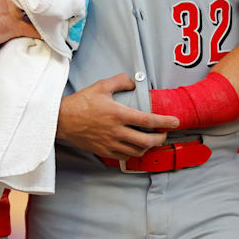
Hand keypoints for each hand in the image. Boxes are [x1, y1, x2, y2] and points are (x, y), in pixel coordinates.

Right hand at [57, 73, 178, 159]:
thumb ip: (121, 81)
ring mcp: (111, 143)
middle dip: (160, 138)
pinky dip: (134, 153)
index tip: (175, 122)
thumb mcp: (101, 86)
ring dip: (148, 147)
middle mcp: (117, 131)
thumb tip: (134, 82)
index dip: (165, 122)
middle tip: (164, 133)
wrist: (62, 120)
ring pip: (137, 151)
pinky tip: (135, 147)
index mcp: (118, 114)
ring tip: (151, 140)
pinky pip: (125, 157)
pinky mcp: (104, 151)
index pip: (148, 120)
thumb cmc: (81, 102)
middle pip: (147, 141)